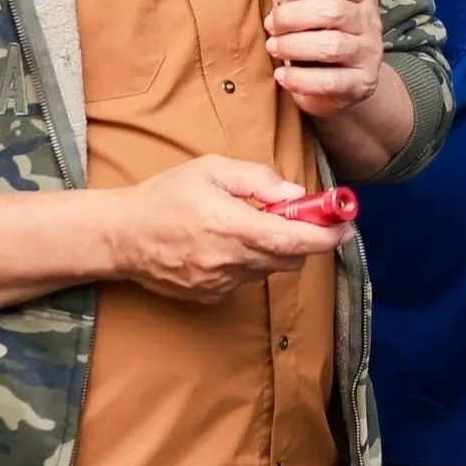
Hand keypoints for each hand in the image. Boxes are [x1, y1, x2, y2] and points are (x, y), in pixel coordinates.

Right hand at [98, 155, 348, 302]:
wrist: (120, 236)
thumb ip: (258, 178)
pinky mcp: (210, 296)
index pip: (293, 240)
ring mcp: (219, 283)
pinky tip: (225, 245)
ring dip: (273, 250)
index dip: (326, 236)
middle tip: (298, 217)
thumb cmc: (164, 196)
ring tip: (248, 226)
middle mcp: (228, 260)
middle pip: (290, 259)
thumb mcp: (211, 169)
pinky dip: (249, 263)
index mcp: (230, 225)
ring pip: (269, 270)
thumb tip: (294, 192)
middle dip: (303, 239)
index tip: (345, 225)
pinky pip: (246, 281)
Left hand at [265, 0, 383, 120]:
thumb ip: (300, 1)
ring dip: (293, 45)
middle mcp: (369, 21)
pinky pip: (329, 81)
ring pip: (331, 45)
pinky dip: (299, 78)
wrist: (346, 82)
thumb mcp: (317, 12)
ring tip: (273, 47)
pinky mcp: (362, 83)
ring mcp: (369, 53)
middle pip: (333, 10)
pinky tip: (282, 75)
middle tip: (271, 25)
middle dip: (292, 16)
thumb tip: (279, 0)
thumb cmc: (323, 38)